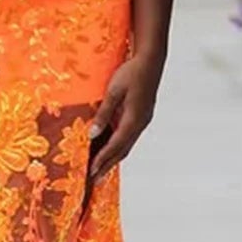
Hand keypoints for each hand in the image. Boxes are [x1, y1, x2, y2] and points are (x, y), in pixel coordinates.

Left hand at [86, 52, 162, 186]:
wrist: (151, 61)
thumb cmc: (131, 73)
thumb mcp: (113, 91)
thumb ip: (103, 113)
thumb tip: (92, 134)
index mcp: (134, 119)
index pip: (115, 145)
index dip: (102, 160)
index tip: (90, 172)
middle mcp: (140, 124)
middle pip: (122, 150)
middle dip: (107, 165)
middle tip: (94, 180)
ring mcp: (142, 121)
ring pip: (127, 145)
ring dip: (113, 159)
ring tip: (101, 170)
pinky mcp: (142, 117)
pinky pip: (128, 137)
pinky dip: (119, 147)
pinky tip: (110, 150)